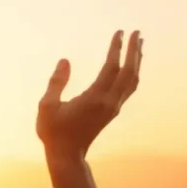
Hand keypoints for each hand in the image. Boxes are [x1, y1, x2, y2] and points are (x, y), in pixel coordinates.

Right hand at [37, 30, 142, 157]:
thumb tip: (65, 60)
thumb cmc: (54, 131)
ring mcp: (113, 107)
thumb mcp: (47, 106)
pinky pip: (128, 88)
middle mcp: (109, 102)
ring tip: (139, 46)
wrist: (67, 155)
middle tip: (137, 32)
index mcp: (95, 98)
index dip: (116, 49)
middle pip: (128, 72)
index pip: (111, 68)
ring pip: (132, 81)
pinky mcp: (112, 111)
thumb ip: (57, 82)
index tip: (120, 32)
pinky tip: (130, 67)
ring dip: (137, 62)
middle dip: (134, 51)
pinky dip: (132, 74)